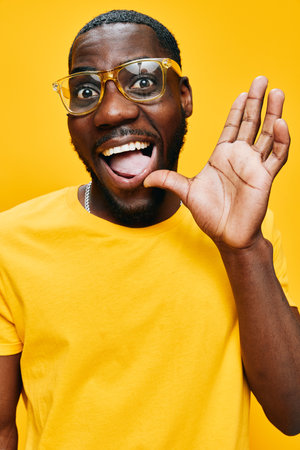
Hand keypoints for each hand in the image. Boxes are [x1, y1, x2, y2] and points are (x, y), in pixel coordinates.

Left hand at [144, 76, 289, 247]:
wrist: (226, 235)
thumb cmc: (210, 214)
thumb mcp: (186, 192)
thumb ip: (169, 180)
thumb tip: (144, 178)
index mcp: (222, 156)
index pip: (232, 127)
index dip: (237, 110)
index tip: (242, 93)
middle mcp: (240, 157)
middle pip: (250, 123)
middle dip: (256, 101)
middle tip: (261, 79)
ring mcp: (254, 166)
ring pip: (267, 134)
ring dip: (272, 112)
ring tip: (277, 91)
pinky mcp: (265, 177)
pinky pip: (276, 155)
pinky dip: (281, 139)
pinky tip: (280, 123)